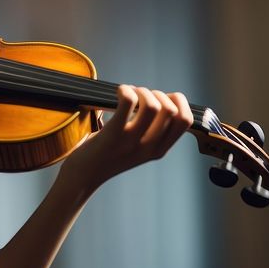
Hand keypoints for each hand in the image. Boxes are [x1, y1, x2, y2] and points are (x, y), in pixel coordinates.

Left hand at [59, 85, 193, 192]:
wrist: (82, 176)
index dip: (178, 102)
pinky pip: (128, 102)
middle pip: (171, 109)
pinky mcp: (112, 135)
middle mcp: (149, 147)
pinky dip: (126, 90)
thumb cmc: (106, 155)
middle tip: (138, 96)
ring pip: (153, 105)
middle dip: (156, 93)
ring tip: (129, 93)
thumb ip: (150, 131)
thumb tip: (158, 98)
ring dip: (142, 91)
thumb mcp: (137, 148)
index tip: (160, 98)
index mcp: (158, 150)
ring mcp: (132, 142)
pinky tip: (119, 92)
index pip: (186, 121)